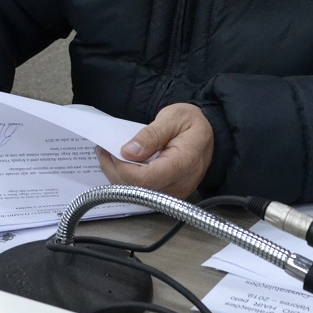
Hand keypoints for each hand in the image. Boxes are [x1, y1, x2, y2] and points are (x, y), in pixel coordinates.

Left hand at [98, 103, 213, 199]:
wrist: (210, 135)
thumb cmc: (192, 123)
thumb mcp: (173, 118)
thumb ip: (151, 134)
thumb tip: (128, 151)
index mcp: (182, 164)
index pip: (145, 179)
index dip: (122, 168)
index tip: (109, 151)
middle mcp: (179, 185)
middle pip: (138, 189)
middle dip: (114, 171)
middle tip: (102, 150)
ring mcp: (174, 193)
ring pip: (137, 194)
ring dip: (117, 176)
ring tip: (107, 155)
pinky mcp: (169, 194)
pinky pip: (143, 192)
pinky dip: (127, 179)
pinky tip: (120, 164)